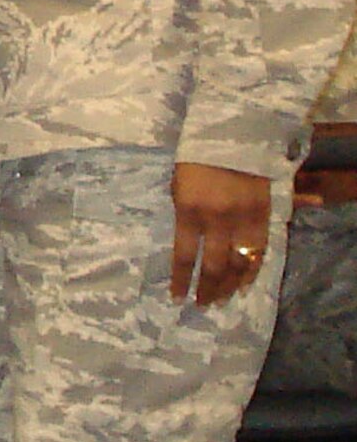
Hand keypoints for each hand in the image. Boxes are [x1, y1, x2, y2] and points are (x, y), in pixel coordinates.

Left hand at [171, 161, 272, 306]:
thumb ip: (183, 217)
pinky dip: (251, 270)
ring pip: (238, 263)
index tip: (177, 298)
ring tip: (221, 300)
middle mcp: (217, 219)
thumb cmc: (196, 161)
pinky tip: (243, 284)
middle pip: (212, 266)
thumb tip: (186, 246)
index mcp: (188, 211)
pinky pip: (259, 251)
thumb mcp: (177, 187)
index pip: (183, 255)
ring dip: (229, 285)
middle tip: (202, 304)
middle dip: (206, 289)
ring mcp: (243, 219)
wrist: (233, 137)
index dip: (180, 280)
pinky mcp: (263, 216)